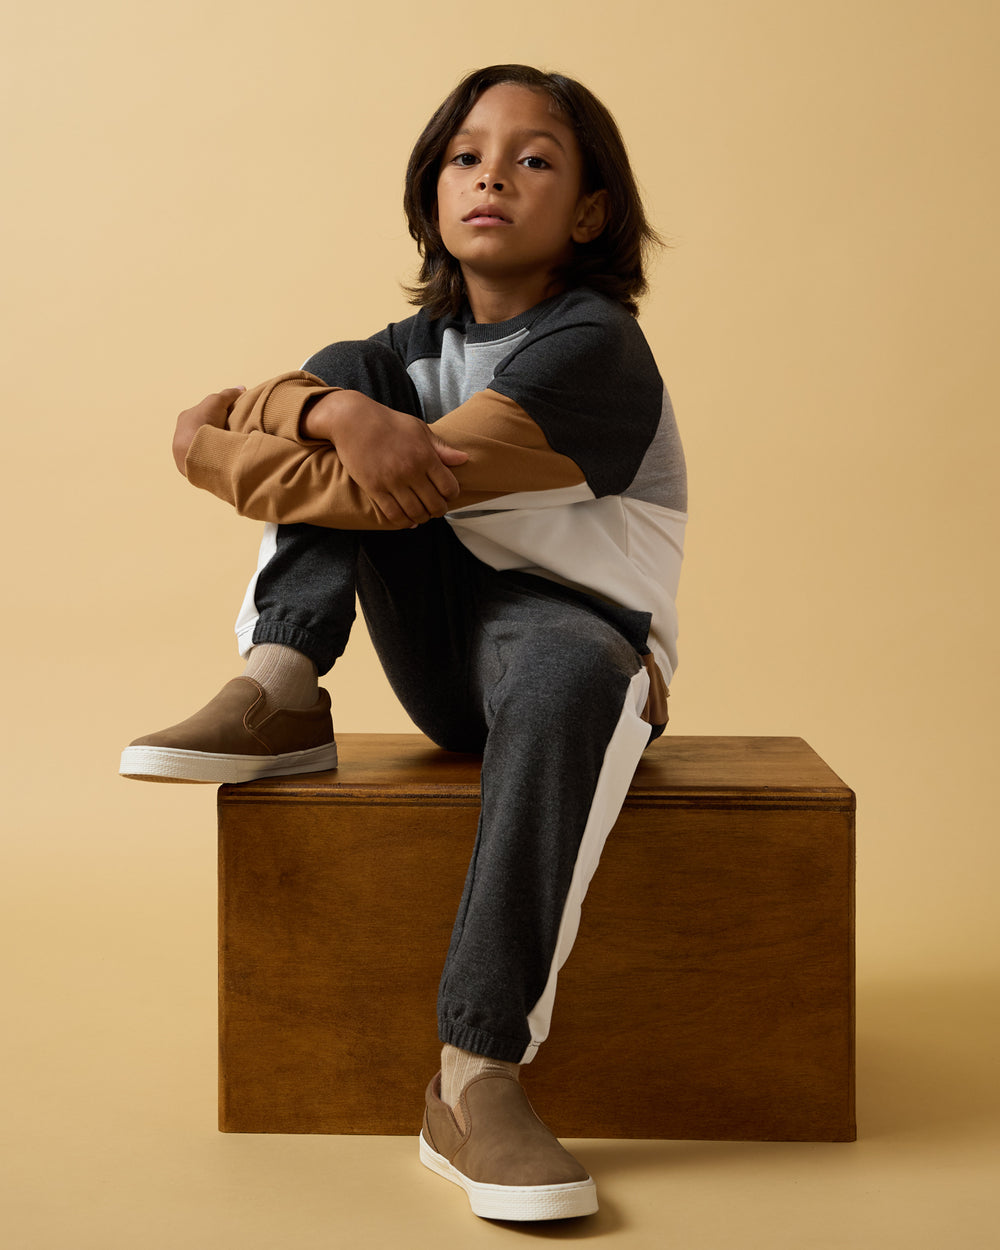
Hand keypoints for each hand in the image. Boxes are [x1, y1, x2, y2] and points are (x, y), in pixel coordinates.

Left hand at [172, 387, 244, 474]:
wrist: (195, 451)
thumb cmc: (203, 423)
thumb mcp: (217, 401)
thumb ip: (228, 394)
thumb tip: (241, 388)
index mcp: (185, 418)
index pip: (203, 414)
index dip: (218, 414)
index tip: (232, 418)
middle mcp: (181, 434)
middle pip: (203, 431)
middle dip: (216, 432)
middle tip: (233, 434)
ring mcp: (184, 452)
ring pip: (204, 447)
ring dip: (215, 447)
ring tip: (230, 448)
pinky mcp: (191, 468)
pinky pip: (205, 461)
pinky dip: (214, 459)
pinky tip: (224, 459)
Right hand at [303, 391, 468, 524]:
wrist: (353, 420)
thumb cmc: (389, 423)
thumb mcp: (419, 429)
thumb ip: (441, 448)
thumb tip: (464, 459)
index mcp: (425, 456)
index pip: (449, 487)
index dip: (452, 495)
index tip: (447, 494)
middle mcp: (411, 471)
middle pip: (435, 504)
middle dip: (438, 510)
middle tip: (435, 508)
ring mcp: (392, 482)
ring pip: (415, 513)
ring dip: (422, 518)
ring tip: (422, 514)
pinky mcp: (374, 489)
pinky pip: (393, 515)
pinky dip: (404, 522)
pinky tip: (407, 519)